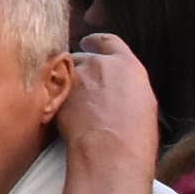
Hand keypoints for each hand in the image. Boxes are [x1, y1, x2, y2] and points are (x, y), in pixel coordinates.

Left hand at [55, 33, 161, 165]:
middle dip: (79, 68)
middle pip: (81, 56)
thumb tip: (118, 90)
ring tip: (71, 104)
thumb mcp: (143, 105)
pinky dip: (53, 97)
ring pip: (63, 71)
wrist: (110, 152)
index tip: (88, 44)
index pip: (108, 41)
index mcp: (127, 66)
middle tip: (80, 85)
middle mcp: (100, 64)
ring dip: (65, 82)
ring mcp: (75, 77)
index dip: (96, 43)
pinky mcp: (56, 92)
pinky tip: (62, 113)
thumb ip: (127, 87)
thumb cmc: (135, 138)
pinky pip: (51, 89)